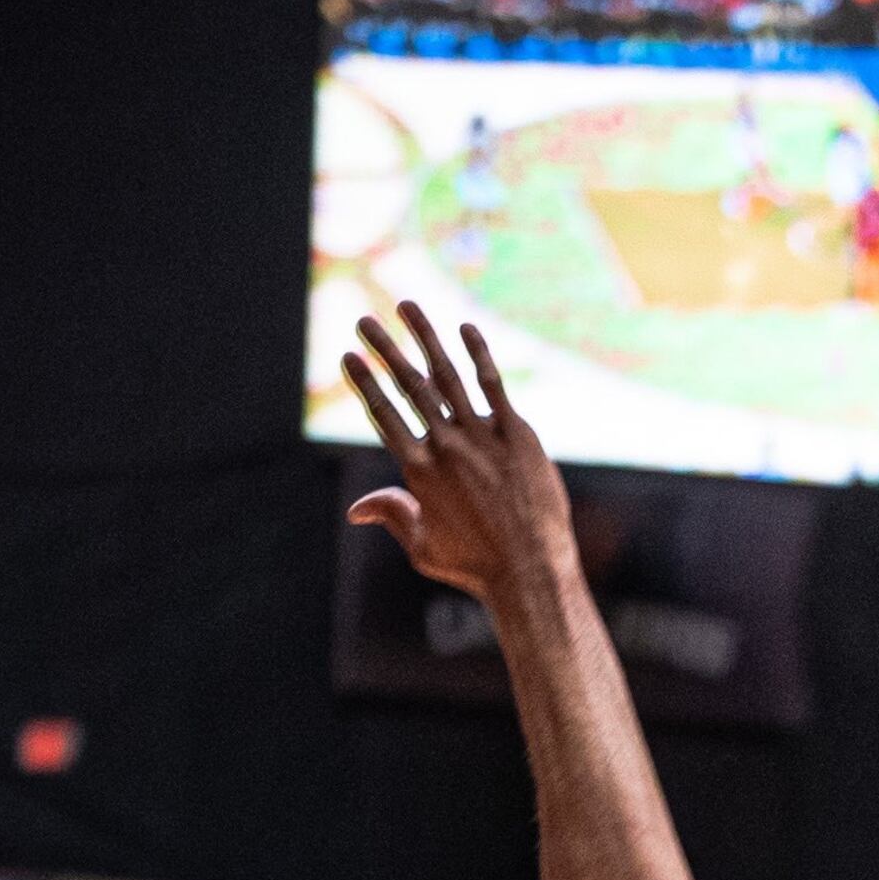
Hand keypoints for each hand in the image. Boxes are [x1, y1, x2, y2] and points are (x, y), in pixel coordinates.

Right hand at [344, 303, 578, 604]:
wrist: (530, 572)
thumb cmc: (475, 566)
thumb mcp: (423, 546)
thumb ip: (392, 516)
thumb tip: (356, 509)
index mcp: (418, 471)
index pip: (383, 414)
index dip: (363, 382)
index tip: (348, 356)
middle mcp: (446, 447)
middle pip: (409, 386)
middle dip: (383, 349)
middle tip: (364, 320)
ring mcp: (483, 438)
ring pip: (447, 375)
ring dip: (424, 337)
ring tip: (406, 307)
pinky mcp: (517, 435)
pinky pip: (494, 386)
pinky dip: (478, 355)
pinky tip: (464, 329)